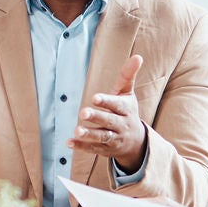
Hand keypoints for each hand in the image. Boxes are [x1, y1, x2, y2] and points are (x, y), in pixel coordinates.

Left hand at [69, 55, 147, 170]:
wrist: (137, 142)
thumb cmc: (127, 112)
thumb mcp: (128, 94)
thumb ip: (128, 76)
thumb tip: (138, 56)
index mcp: (126, 110)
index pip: (117, 105)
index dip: (107, 101)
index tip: (95, 97)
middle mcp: (121, 125)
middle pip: (109, 121)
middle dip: (97, 117)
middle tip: (83, 112)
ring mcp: (114, 139)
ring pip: (102, 137)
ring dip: (89, 134)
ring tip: (76, 130)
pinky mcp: (106, 150)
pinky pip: (93, 148)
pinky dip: (81, 146)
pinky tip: (69, 142)